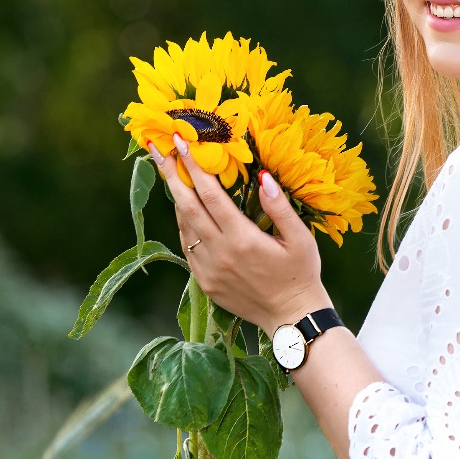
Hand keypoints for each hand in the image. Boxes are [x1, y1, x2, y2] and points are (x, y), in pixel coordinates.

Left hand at [151, 136, 326, 332]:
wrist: (291, 317)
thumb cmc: (302, 273)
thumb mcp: (301, 238)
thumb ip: (280, 207)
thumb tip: (263, 177)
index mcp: (242, 238)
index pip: (209, 193)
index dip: (193, 165)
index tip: (180, 141)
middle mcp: (219, 252)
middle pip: (186, 205)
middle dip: (171, 174)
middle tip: (157, 148)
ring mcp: (208, 268)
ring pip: (184, 225)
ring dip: (176, 197)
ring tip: (170, 173)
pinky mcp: (204, 281)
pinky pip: (187, 246)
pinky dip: (184, 224)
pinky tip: (186, 210)